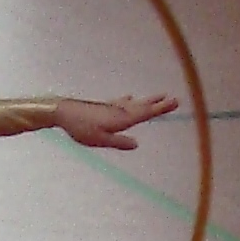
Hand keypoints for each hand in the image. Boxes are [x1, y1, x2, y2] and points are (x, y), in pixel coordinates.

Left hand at [52, 93, 180, 149]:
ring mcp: (112, 107)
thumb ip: (119, 142)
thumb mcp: (100, 140)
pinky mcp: (103, 106)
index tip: (175, 101)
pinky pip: (121, 102)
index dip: (160, 109)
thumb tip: (137, 144)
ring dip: (147, 100)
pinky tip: (129, 96)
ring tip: (160, 95)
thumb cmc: (81, 128)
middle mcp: (120, 111)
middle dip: (158, 103)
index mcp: (122, 119)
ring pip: (134, 103)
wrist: (64, 113)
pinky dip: (128, 99)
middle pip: (143, 106)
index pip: (146, 114)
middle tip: (174, 99)